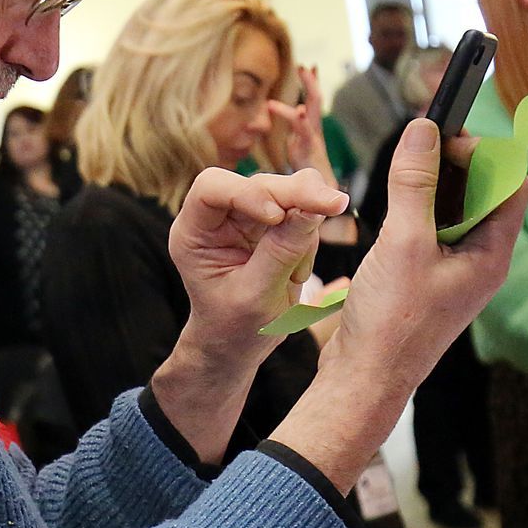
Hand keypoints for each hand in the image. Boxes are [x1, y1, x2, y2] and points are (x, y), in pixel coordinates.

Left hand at [169, 167, 346, 358]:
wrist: (236, 344)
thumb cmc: (234, 327)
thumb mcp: (257, 296)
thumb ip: (282, 251)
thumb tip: (312, 210)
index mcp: (193, 233)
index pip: (212, 188)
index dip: (248, 192)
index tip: (277, 215)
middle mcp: (217, 218)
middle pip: (258, 183)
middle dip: (296, 195)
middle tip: (334, 205)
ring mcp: (246, 218)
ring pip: (286, 192)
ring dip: (306, 224)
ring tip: (297, 275)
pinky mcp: (271, 225)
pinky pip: (301, 212)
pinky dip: (310, 236)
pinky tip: (298, 272)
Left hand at [264, 66, 334, 184]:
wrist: (318, 193)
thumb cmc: (308, 170)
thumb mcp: (298, 145)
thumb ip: (296, 131)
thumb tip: (295, 117)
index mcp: (311, 128)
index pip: (314, 101)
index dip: (313, 84)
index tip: (310, 66)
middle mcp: (314, 130)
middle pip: (315, 101)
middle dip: (311, 82)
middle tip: (304, 66)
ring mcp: (311, 139)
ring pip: (312, 111)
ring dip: (309, 92)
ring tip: (303, 78)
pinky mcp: (306, 150)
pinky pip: (304, 132)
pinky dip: (300, 120)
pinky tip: (299, 110)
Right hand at [275, 119, 527, 489]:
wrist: (364, 380)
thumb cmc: (392, 323)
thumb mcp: (403, 243)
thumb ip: (413, 184)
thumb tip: (422, 130)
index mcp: (492, 254)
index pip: (509, 184)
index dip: (483, 153)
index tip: (443, 139)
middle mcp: (481, 261)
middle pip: (483, 193)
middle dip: (455, 163)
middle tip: (418, 145)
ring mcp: (454, 271)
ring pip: (454, 211)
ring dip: (432, 185)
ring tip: (402, 173)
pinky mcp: (428, 279)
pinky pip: (432, 232)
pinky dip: (415, 210)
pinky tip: (389, 209)